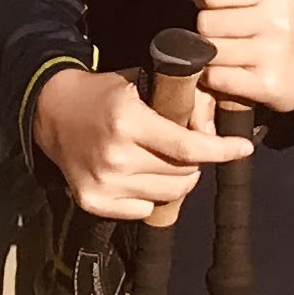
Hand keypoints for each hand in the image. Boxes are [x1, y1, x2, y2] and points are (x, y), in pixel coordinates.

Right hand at [32, 66, 252, 220]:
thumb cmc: (103, 94)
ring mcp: (103, 183)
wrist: (50, 111)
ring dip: (176, 181)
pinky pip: (143, 211)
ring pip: (167, 195)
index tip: (243, 149)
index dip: (220, 150)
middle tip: (189, 148)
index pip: (186, 145)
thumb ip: (177, 102)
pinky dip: (150, 197)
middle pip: (182, 174)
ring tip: (164, 161)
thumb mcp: (140, 83)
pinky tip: (140, 176)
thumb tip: (212, 128)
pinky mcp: (92, 202)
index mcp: (129, 122)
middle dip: (196, 162)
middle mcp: (116, 156)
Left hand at [181, 0, 293, 113]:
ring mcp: (273, 52)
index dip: (206, 1)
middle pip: (206, 23)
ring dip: (210, 57)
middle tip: (226, 35)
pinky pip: (216, 78)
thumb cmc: (274, 21)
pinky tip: (230, 73)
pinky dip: (215, 78)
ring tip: (228, 55)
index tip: (219, 8)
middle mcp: (276, 18)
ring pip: (209, 52)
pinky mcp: (267, 84)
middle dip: (209, 31)